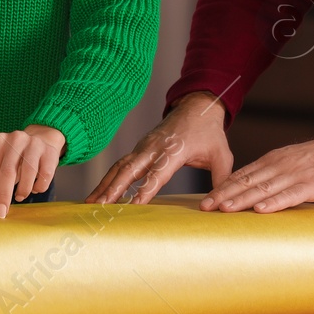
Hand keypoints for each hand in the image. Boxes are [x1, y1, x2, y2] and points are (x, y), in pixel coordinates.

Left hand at [0, 125, 64, 217]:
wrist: (41, 139)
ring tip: (20, 197)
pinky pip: (45, 176)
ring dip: (23, 191)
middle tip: (2, 214)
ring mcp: (34, 144)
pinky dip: (38, 187)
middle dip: (3, 197)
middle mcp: (15, 139)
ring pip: (28, 173)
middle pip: (7, 172)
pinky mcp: (50, 152)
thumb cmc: (15, 158)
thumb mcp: (0, 163)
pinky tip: (34, 188)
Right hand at [87, 91, 233, 203]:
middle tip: (100, 207)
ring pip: (120, 166)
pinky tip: (99, 193)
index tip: (133, 207)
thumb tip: (220, 205)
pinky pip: (121, 164)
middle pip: (130, 169)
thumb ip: (221, 179)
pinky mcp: (139, 147)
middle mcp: (154, 147)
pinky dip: (108, 178)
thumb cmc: (209, 133)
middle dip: (114, 189)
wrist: (196, 106)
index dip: (145, 190)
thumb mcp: (222, 155)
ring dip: (105, 184)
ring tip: (91, 203)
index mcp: (174, 150)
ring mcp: (144, 146)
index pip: (157, 174)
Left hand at [200, 130, 313, 212]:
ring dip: (242, 199)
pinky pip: (290, 195)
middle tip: (204, 207)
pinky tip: (261, 210)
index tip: (205, 200)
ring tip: (224, 209)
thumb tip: (253, 195)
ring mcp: (294, 175)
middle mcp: (279, 166)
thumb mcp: (290, 163)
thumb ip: (272, 175)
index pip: (241, 175)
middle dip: (223, 194)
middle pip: (246, 182)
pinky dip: (274, 202)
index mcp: (272, 161)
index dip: (221, 188)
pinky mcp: (311, 185)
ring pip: (263, 188)